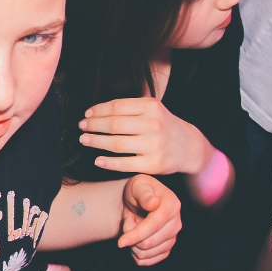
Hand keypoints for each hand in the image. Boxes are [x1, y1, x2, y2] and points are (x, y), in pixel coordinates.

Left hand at [80, 97, 212, 177]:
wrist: (189, 147)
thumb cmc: (164, 126)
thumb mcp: (153, 110)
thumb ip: (129, 108)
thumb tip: (94, 112)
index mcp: (152, 107)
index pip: (117, 106)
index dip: (98, 110)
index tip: (87, 114)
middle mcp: (154, 125)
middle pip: (114, 124)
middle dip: (94, 125)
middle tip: (82, 127)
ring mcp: (154, 145)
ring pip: (117, 143)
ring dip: (96, 141)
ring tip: (85, 140)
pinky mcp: (153, 164)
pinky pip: (125, 164)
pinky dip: (108, 162)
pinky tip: (98, 160)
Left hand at [117, 174, 181, 265]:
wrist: (139, 200)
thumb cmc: (138, 190)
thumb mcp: (139, 185)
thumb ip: (144, 194)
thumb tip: (153, 204)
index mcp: (172, 205)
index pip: (154, 225)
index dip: (136, 235)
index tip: (120, 242)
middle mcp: (176, 223)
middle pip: (149, 243)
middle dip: (131, 237)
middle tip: (128, 222)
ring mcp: (173, 237)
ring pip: (147, 253)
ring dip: (132, 245)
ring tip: (133, 228)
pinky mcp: (167, 247)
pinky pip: (149, 260)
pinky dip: (137, 254)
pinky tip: (135, 241)